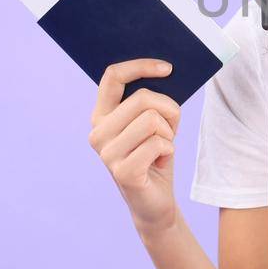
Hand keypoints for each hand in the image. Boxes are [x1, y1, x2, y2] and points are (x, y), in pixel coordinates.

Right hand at [88, 58, 181, 231]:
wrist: (155, 202)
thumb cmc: (156, 156)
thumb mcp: (154, 123)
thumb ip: (152, 101)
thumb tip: (165, 72)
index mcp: (101, 116)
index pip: (113, 76)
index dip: (141, 66)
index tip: (168, 68)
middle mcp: (98, 133)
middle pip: (143, 98)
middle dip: (168, 110)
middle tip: (169, 130)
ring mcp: (107, 153)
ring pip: (153, 120)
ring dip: (169, 133)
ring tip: (161, 148)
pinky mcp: (123, 171)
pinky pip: (159, 143)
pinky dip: (169, 150)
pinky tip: (160, 162)